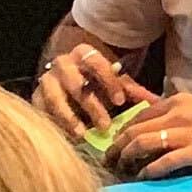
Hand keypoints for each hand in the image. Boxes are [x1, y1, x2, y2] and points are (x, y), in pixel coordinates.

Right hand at [34, 43, 153, 144]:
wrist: (68, 77)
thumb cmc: (97, 82)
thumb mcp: (114, 82)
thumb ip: (132, 91)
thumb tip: (156, 102)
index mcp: (84, 54)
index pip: (96, 63)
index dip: (108, 82)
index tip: (121, 101)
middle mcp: (62, 63)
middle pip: (75, 83)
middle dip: (90, 105)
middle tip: (105, 125)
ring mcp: (46, 80)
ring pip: (54, 98)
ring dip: (69, 118)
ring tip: (82, 136)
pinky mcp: (35, 97)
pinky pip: (41, 111)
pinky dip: (54, 125)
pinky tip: (67, 138)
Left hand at [113, 93, 191, 178]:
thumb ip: (177, 114)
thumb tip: (157, 128)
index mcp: (176, 102)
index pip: (137, 116)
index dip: (122, 132)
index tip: (115, 144)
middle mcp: (176, 114)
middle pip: (133, 130)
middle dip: (116, 148)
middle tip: (109, 161)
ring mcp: (185, 133)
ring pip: (141, 144)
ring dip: (126, 159)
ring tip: (121, 171)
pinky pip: (162, 163)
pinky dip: (148, 171)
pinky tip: (143, 178)